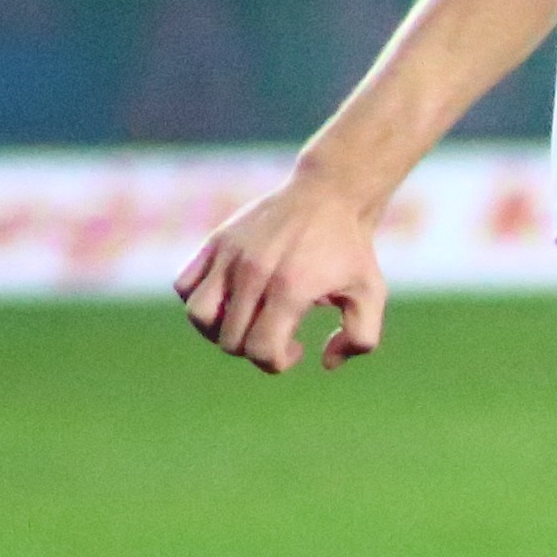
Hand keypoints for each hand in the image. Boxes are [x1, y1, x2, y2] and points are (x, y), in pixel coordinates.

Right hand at [177, 176, 389, 373]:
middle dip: (254, 349)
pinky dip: (199, 300)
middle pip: (230, 340)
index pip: (261, 351)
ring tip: (244, 321)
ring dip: (218, 331)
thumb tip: (324, 363)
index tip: (297, 348)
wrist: (330, 193)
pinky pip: (185, 285)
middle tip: (278, 332)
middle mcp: (254, 273)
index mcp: (290, 289)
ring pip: (198, 315)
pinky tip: (229, 298)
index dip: (278, 363)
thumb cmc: (350, 249)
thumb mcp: (371, 294)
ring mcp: (230, 256)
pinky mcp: (216, 241)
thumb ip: (360, 339)